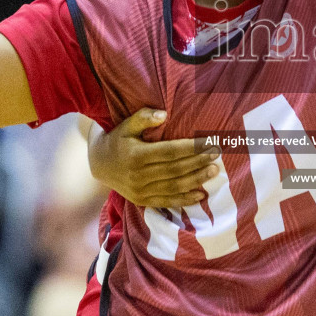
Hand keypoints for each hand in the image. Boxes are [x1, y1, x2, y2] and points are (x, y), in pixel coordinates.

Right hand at [88, 108, 219, 209]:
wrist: (99, 164)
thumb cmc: (117, 140)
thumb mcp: (126, 125)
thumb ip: (143, 117)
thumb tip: (164, 114)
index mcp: (136, 155)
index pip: (170, 152)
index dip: (191, 148)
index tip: (209, 143)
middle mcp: (138, 175)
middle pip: (175, 170)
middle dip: (198, 162)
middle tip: (216, 155)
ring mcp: (140, 191)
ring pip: (173, 186)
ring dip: (196, 180)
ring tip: (213, 171)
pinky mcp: (142, 201)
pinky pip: (167, 202)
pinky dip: (184, 200)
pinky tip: (200, 195)